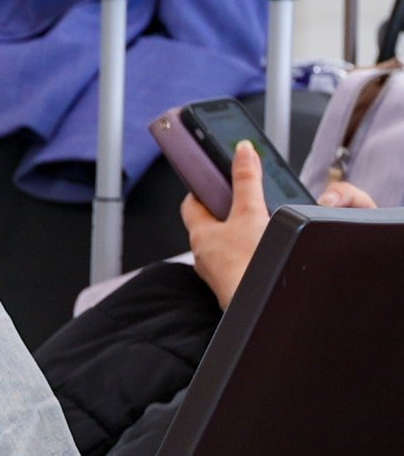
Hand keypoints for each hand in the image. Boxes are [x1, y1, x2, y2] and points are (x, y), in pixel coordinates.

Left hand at [183, 144, 368, 304]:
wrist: (258, 305)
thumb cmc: (248, 264)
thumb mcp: (251, 213)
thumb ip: (247, 181)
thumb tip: (242, 150)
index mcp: (199, 233)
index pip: (192, 203)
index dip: (203, 188)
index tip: (216, 178)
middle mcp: (203, 253)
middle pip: (209, 223)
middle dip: (226, 209)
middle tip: (247, 198)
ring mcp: (217, 271)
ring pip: (224, 243)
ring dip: (239, 232)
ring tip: (261, 223)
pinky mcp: (233, 284)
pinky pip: (237, 261)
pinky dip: (248, 252)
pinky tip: (264, 251)